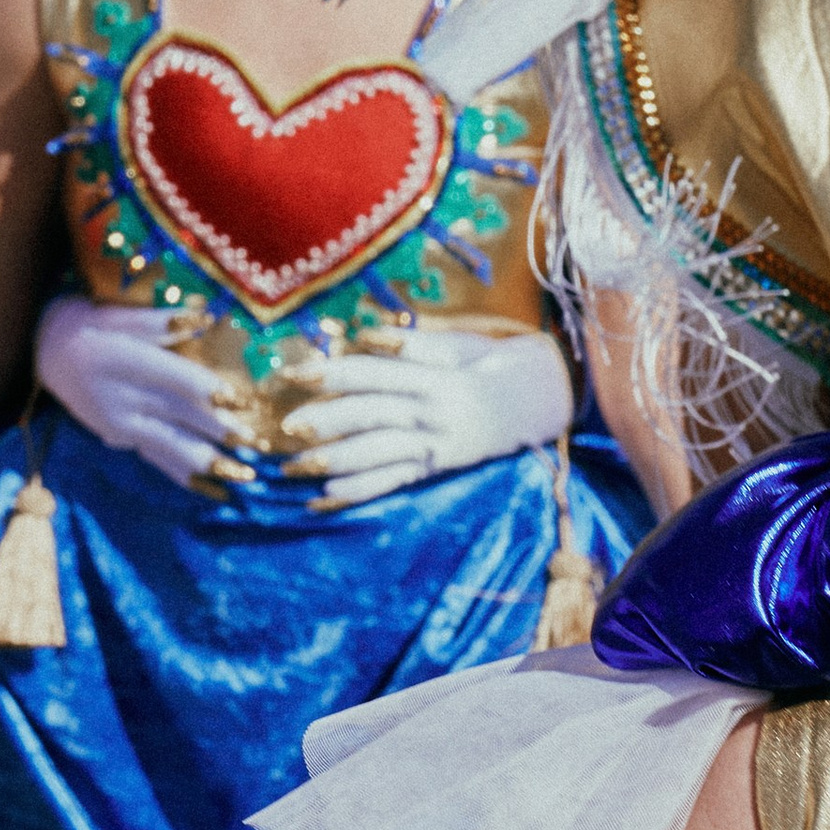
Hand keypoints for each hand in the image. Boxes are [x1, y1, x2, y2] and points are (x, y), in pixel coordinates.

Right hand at [34, 295, 251, 488]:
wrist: (44, 352)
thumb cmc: (89, 325)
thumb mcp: (117, 315)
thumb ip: (159, 321)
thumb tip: (204, 317)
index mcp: (121, 361)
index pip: (172, 378)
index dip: (207, 390)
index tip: (241, 402)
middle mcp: (120, 397)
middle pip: (179, 415)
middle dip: (220, 432)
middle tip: (257, 444)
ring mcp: (119, 424)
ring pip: (171, 445)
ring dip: (209, 461)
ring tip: (243, 474)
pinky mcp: (119, 439)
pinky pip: (156, 459)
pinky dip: (185, 475)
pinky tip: (214, 489)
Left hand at [279, 328, 571, 506]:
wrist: (543, 401)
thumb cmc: (493, 364)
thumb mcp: (458, 345)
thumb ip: (410, 344)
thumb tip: (364, 334)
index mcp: (432, 377)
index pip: (373, 373)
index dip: (331, 372)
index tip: (294, 373)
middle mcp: (431, 413)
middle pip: (369, 416)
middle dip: (326, 421)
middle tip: (286, 428)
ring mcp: (435, 445)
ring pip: (378, 454)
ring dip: (334, 461)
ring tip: (296, 467)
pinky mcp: (437, 467)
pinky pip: (394, 482)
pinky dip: (360, 491)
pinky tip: (327, 495)